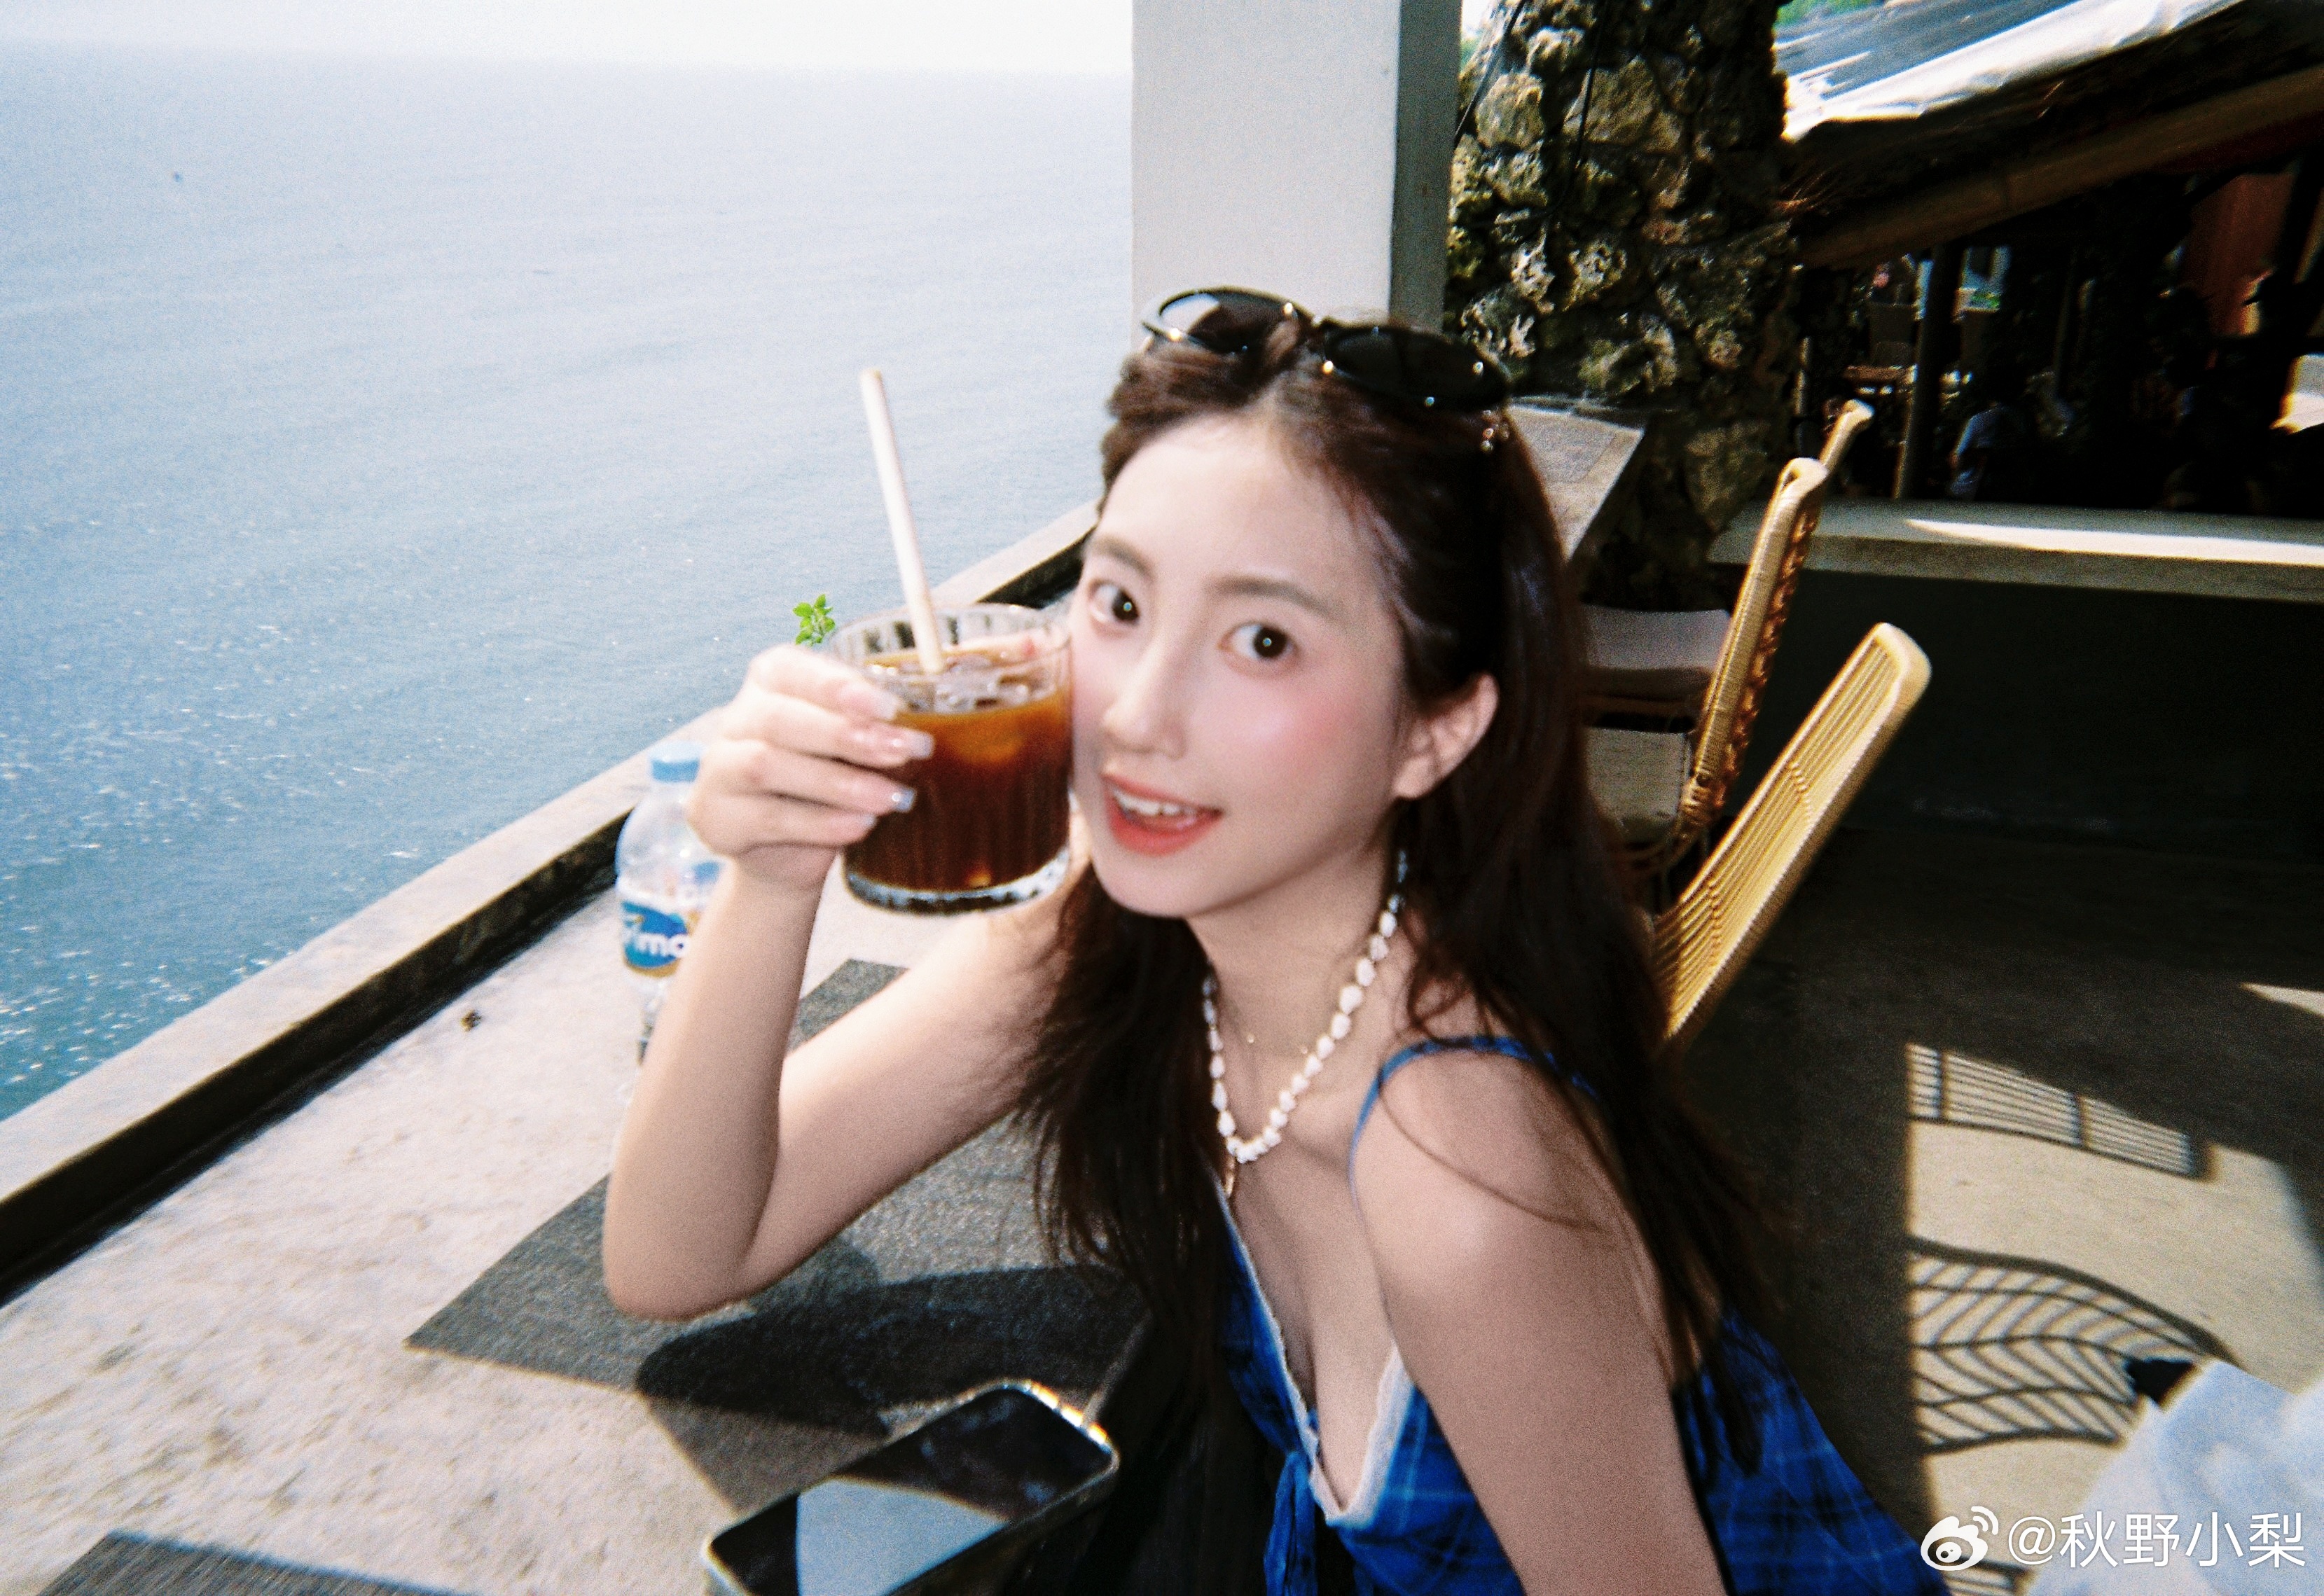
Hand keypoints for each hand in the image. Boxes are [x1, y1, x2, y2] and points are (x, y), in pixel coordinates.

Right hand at [690, 645, 932, 894]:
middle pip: (778, 718)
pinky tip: (861, 825)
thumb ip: (870, 728)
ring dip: (838, 783)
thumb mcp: (851, 746)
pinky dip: (821, 822)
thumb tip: (915, 728)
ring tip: (893, 798)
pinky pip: (767, 818)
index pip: (790, 669)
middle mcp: (736, 719)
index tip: (890, 707)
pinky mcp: (717, 818)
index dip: (836, 686)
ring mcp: (717, 769)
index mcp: (768, 683)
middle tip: (905, 751)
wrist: (787, 851)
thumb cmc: (827, 779)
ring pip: (767, 766)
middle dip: (847, 735)